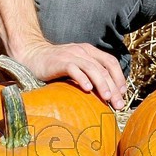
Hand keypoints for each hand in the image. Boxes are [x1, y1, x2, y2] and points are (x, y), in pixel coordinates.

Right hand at [12, 40, 127, 110]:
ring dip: (101, 83)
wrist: (33, 55)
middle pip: (104, 68)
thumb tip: (107, 93)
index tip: (122, 94)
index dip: (119, 77)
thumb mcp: (77, 65)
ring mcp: (71, 55)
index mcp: (90, 51)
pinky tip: (87, 89)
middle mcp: (83, 51)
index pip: (110, 62)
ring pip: (92, 68)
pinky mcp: (60, 61)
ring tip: (106, 98)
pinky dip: (82, 78)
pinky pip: (73, 69)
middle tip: (118, 104)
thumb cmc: (56, 65)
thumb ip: (89, 73)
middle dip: (113, 87)